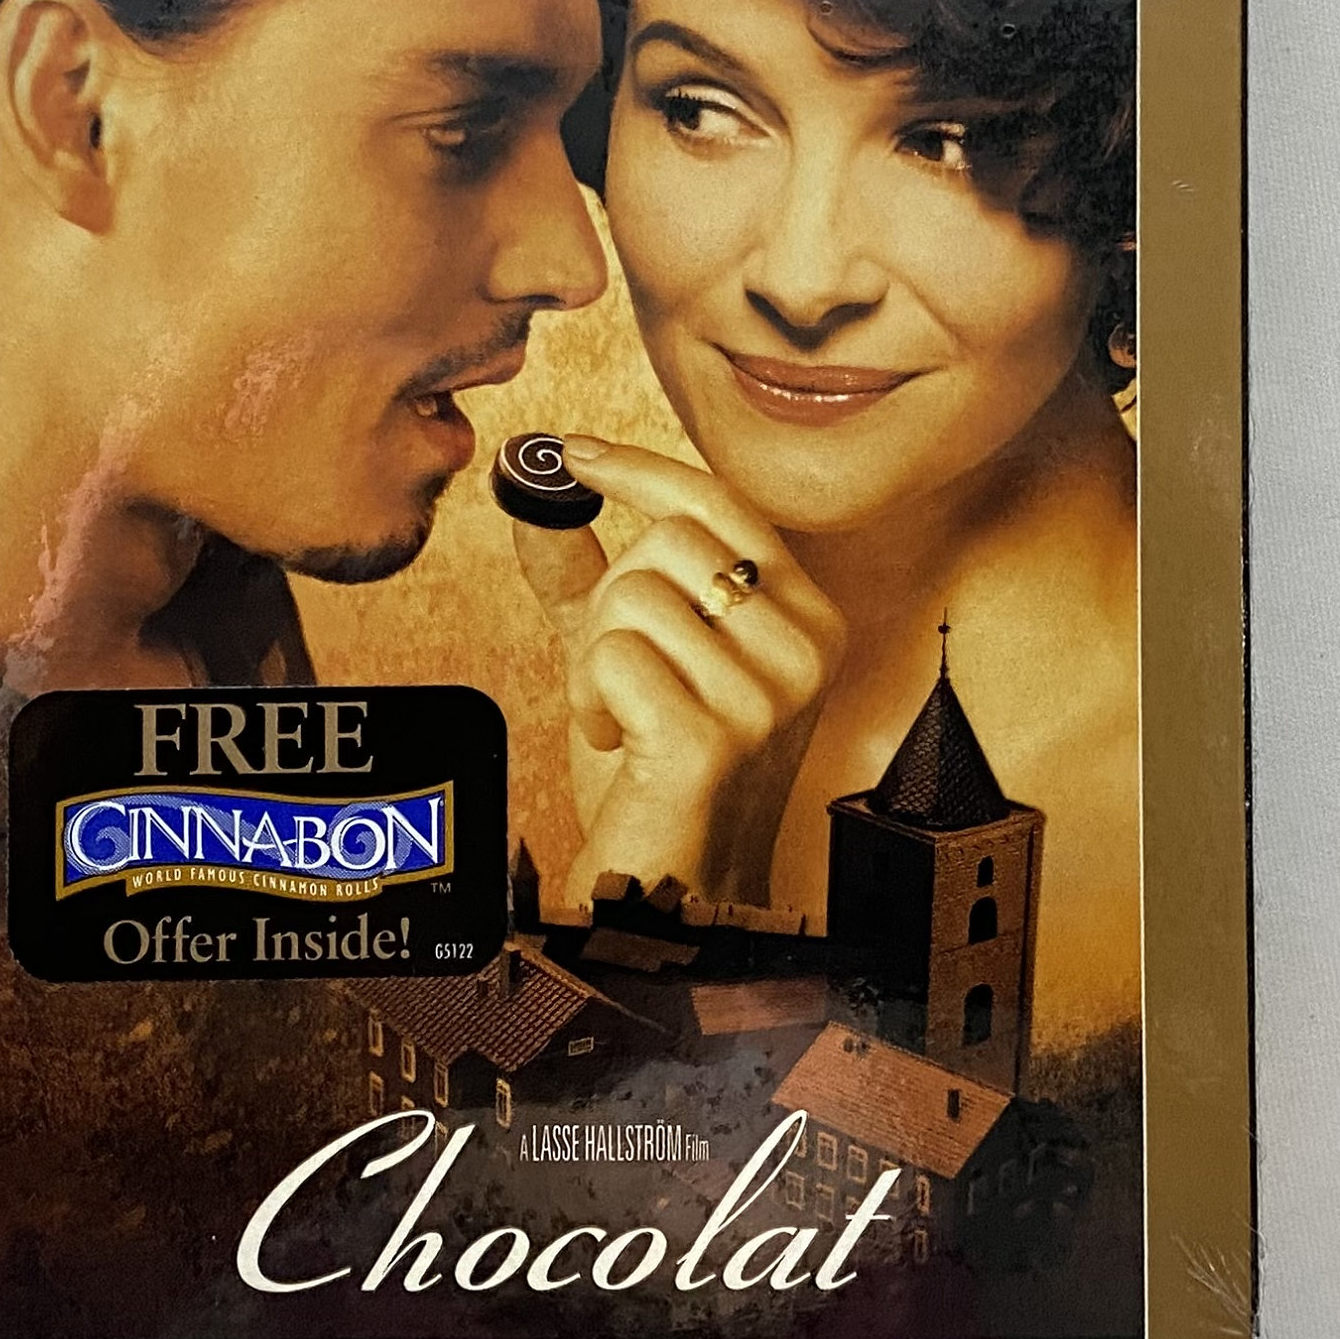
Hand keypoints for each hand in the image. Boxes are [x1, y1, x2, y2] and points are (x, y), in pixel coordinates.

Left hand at [507, 437, 846, 904]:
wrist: (675, 886)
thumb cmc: (660, 766)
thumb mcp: (634, 651)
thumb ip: (588, 572)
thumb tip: (530, 489)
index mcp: (808, 615)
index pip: (721, 502)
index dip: (641, 469)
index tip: (574, 452)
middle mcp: (808, 648)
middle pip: (667, 541)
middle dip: (610, 599)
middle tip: (617, 672)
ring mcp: (769, 695)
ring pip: (633, 595)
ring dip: (595, 658)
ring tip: (621, 716)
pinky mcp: (714, 739)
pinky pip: (612, 654)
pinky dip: (590, 697)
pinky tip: (620, 743)